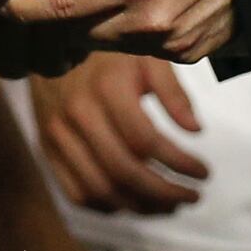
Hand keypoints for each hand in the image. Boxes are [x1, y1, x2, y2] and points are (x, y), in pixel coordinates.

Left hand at [2, 0, 234, 62]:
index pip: (62, 4)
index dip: (28, 9)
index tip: (7, 8)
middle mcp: (150, 20)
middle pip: (79, 28)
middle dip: (68, 9)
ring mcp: (168, 42)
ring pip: (107, 40)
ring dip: (99, 18)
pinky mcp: (184, 54)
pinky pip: (138, 47)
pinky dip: (130, 27)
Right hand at [30, 49, 208, 215]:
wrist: (49, 44)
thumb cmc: (109, 53)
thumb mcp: (146, 57)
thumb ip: (173, 92)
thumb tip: (196, 130)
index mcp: (107, 88)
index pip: (147, 141)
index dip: (180, 163)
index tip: (204, 173)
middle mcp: (78, 115)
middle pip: (124, 171)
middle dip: (165, 193)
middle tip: (193, 196)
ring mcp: (58, 136)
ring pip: (101, 189)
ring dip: (141, 206)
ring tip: (171, 204)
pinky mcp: (47, 150)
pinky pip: (77, 192)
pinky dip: (109, 206)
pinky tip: (135, 202)